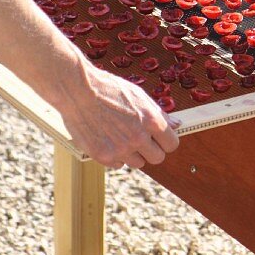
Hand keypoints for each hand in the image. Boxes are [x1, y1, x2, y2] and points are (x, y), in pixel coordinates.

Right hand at [58, 62, 179, 168]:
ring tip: (120, 136)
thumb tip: (177, 125)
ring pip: (137, 163)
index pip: (171, 144)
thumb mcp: (139, 95)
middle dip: (151, 150)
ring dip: (132, 153)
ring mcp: (120, 149)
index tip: (159, 138)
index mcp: (150, 120)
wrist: (78, 91)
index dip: (166, 141)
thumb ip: (159, 113)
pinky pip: (118, 165)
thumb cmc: (109, 89)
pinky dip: (115, 156)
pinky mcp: (103, 156)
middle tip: (140, 139)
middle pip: (157, 158)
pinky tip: (108, 139)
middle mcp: (138, 137)